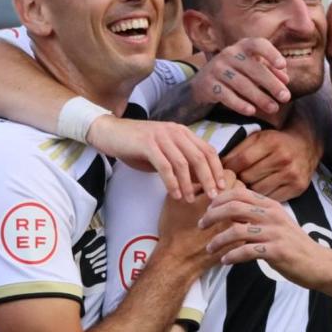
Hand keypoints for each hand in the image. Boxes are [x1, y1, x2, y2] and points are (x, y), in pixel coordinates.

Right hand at [87, 116, 224, 201]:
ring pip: (183, 163)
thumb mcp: (163, 152)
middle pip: (200, 156)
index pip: (208, 150)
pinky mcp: (147, 144)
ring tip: (190, 200)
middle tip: (213, 197)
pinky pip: (165, 166)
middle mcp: (175, 131)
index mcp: (182, 132)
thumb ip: (180, 162)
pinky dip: (172, 182)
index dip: (217, 169)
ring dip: (189, 184)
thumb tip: (199, 182)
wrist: (109, 132)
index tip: (222, 187)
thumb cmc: (137, 145)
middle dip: (209, 178)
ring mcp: (161, 136)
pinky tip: (174, 195)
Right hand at [157, 171, 239, 268]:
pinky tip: (235, 223)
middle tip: (226, 195)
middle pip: (242, 189)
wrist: (178, 259)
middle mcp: (227, 208)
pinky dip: (244, 221)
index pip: (230, 175)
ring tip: (232, 209)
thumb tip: (202, 175)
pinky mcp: (239, 239)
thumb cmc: (174, 230)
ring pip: (248, 206)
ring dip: (241, 205)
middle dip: (235, 190)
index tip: (220, 182)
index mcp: (212, 196)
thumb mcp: (175, 200)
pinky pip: (249, 224)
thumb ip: (190, 183)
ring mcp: (235, 224)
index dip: (224, 177)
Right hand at [192, 38, 290, 117]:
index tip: (283, 65)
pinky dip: (240, 104)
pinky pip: (227, 96)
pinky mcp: (209, 85)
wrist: (202, 83)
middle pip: (253, 69)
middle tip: (285, 98)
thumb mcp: (252, 67)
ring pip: (242, 84)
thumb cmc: (236, 73)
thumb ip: (270, 70)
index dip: (271, 53)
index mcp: (243, 46)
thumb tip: (285, 80)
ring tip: (273, 108)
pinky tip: (251, 111)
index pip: (258, 44)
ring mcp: (217, 69)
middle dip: (271, 84)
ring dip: (260, 98)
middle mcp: (229, 54)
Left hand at [199, 188, 314, 277]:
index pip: (238, 194)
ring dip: (218, 240)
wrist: (318, 263)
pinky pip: (246, 251)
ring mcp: (274, 233)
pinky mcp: (276, 251)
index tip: (207, 211)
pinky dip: (232, 256)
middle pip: (233, 207)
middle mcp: (272, 215)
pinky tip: (225, 260)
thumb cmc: (293, 244)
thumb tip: (230, 215)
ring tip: (210, 248)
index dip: (218, 200)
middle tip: (200, 226)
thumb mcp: (276, 224)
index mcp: (270, 205)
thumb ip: (256, 217)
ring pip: (236, 231)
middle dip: (212, 216)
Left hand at [223, 127, 319, 200]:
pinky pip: (272, 198)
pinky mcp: (297, 187)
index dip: (229, 168)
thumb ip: (239, 150)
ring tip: (245, 188)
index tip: (222, 173)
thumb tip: (218, 166)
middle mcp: (282, 158)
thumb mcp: (258, 138)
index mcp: (271, 142)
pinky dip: (263, 198)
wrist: (307, 145)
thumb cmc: (277, 142)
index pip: (242, 160)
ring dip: (249, 191)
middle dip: (238, 180)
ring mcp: (291, 174)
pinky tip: (259, 194)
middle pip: (249, 177)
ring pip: (258, 190)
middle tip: (233, 183)